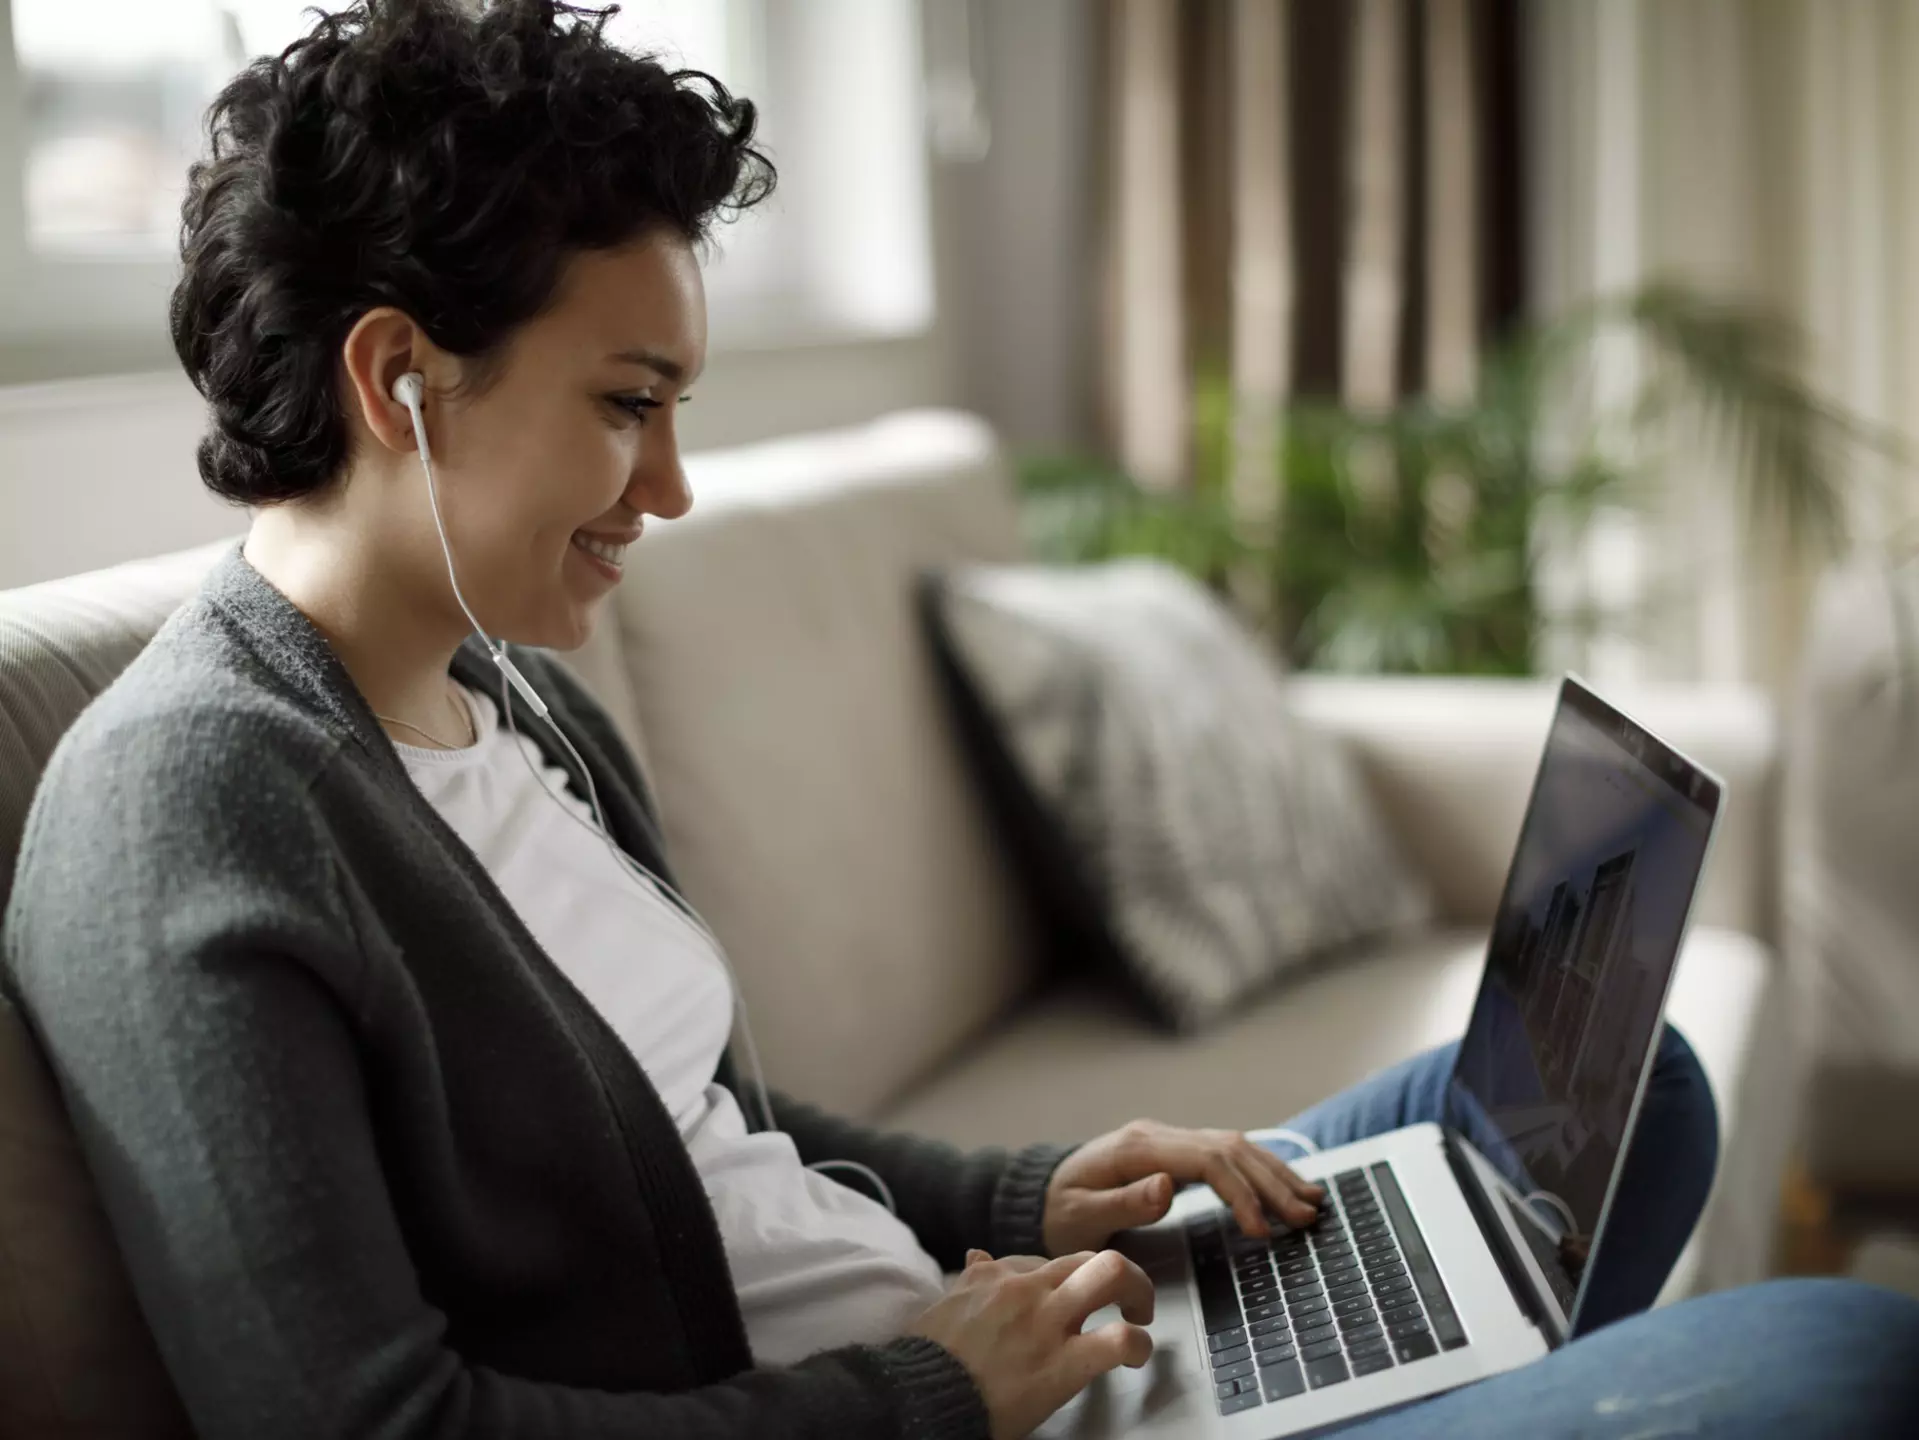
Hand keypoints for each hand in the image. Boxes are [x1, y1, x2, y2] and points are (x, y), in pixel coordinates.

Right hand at [908, 1248, 1154, 1439]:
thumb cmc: (928, 1360)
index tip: (1075, 1298)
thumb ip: (970, 1280)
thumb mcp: (944, 1306)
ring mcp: (1047, 1322)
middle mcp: (1026, 1289)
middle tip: (1126, 1300)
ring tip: (1140, 1317)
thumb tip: (977, 1256)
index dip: (1070, 1281)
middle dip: (1120, 1274)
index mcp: (996, 1277)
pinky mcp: (1062, 1363)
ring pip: (1113, 1274)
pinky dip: (1139, 1345)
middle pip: (1090, 1256)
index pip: (1048, 1261)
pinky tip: (1137, 1355)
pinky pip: (1118, 1340)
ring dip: (1139, 1292)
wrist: (917, 1396)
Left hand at [1042, 1120, 1325, 1254]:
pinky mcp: (1176, 1152)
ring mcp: (1169, 1141)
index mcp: (1138, 1148)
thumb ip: (1123, 1202)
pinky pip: (1227, 1154)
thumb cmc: (1058, 1212)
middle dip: (1271, 1183)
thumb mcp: (1080, 1216)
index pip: (1207, 1160)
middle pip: (1229, 1148)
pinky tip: (1285, 1185)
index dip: (1240, 1192)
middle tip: (1305, 1218)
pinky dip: (1260, 1169)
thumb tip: (1167, 1186)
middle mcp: (1159, 1136)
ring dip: (1274, 1173)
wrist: (1041, 1194)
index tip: (1261, 1229)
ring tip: (1311, 1202)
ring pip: (1235, 1146)